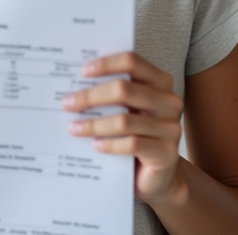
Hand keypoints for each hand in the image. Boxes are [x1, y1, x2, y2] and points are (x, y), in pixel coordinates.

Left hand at [62, 52, 183, 204]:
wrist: (156, 175)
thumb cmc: (135, 133)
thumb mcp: (126, 108)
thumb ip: (111, 93)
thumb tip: (74, 83)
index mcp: (159, 81)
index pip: (132, 61)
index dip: (106, 64)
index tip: (82, 71)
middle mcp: (169, 101)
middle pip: (124, 89)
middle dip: (91, 96)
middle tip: (67, 103)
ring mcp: (170, 127)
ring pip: (124, 120)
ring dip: (94, 124)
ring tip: (73, 127)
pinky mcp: (166, 153)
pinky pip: (132, 144)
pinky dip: (109, 144)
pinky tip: (94, 145)